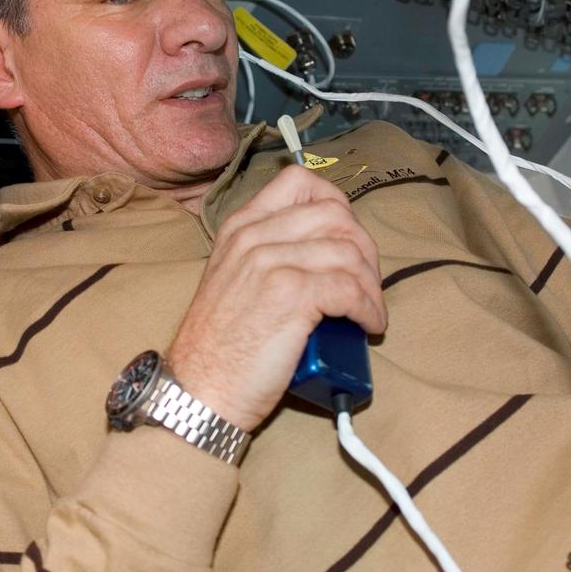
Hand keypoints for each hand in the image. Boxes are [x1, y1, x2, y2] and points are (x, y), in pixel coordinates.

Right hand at [168, 164, 386, 430]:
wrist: (199, 388)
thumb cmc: (219, 347)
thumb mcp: (231, 280)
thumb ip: (264, 255)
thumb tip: (323, 254)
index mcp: (240, 227)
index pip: (299, 183)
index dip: (336, 205)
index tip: (346, 238)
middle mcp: (254, 236)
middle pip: (335, 215)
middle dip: (363, 249)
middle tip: (366, 283)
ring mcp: (272, 262)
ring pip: (349, 252)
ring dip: (372, 285)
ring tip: (370, 312)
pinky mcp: (292, 294)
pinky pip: (351, 288)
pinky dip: (370, 308)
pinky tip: (368, 325)